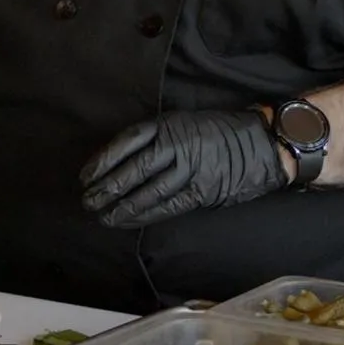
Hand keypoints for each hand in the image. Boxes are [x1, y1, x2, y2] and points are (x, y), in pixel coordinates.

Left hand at [79, 110, 288, 226]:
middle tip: (88, 201)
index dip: (103, 160)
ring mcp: (189, 169)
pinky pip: (168, 206)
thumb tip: (119, 162)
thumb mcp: (180, 122)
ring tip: (103, 216)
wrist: (257, 143)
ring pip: (148, 192)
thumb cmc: (212, 132)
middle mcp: (176, 145)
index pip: (126, 142)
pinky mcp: (201, 191)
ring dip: (123, 207)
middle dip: (107, 187)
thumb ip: (153, 138)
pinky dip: (146, 215)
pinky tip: (129, 221)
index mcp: (167, 125)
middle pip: (134, 169)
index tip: (85, 176)